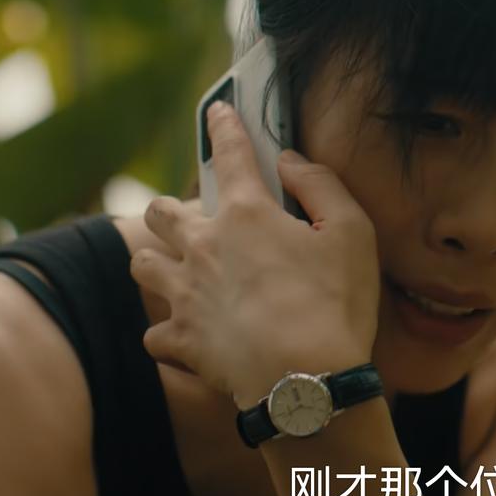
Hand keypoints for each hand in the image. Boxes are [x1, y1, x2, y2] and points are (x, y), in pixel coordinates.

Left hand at [131, 101, 379, 408]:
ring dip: (156, 263)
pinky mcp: (181, 340)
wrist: (304, 383)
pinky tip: (183, 335)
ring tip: (173, 271)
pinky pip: (154, 334)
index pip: (231, 155)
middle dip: (170, 210)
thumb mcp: (352, 233)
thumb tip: (290, 162)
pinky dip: (166, 334)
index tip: (218, 112)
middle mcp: (204, 247)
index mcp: (246, 215)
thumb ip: (321, 187)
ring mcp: (185, 295)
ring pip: (143, 265)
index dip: (224, 127)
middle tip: (192, 221)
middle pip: (160, 212)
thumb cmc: (335, 306)